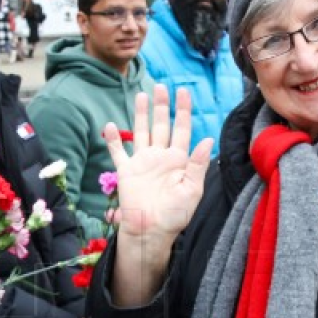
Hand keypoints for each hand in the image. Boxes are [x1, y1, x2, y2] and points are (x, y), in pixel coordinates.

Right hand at [103, 85, 212, 245]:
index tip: (184, 92)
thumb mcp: (192, 190)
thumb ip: (198, 164)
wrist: (150, 231)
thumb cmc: (174, 215)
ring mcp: (142, 162)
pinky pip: (118, 152)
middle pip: (161, 125)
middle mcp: (160, 157)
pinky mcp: (126, 171)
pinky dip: (114, 139)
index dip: (183, 110)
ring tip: (141, 95)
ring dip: (140, 114)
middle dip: (161, 106)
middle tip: (161, 86)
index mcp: (178, 160)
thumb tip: (208, 139)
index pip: (182, 129)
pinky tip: (110, 125)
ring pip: (141, 132)